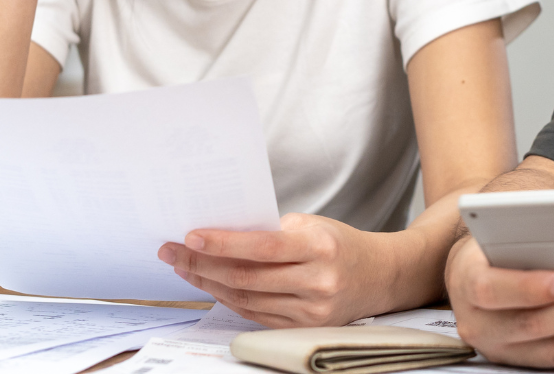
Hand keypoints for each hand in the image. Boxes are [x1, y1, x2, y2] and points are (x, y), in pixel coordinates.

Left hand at [158, 213, 393, 326]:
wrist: (379, 276)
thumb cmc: (340, 243)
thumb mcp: (313, 225)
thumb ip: (273, 231)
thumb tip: (222, 235)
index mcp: (320, 247)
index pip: (262, 247)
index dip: (223, 244)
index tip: (192, 237)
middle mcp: (316, 282)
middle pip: (247, 277)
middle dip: (203, 264)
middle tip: (174, 252)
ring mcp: (310, 311)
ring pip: (246, 299)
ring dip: (209, 284)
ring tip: (185, 267)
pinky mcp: (302, 329)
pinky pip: (256, 315)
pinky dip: (229, 299)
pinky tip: (211, 285)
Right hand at [446, 237, 553, 369]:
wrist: (477, 267)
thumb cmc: (494, 241)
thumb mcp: (499, 224)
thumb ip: (529, 226)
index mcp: (466, 281)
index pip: (492, 290)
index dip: (530, 288)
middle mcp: (480, 322)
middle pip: (535, 325)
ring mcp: (504, 348)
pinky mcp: (527, 362)